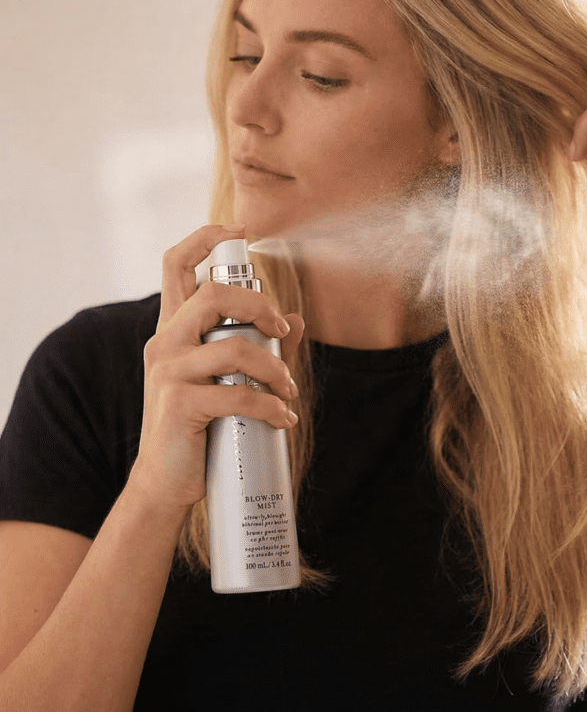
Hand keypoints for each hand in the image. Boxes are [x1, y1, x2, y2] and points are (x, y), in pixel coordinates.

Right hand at [131, 224, 303, 508]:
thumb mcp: (224, 378)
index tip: (240, 230)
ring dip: (276, 369)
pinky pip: (238, 394)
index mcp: (174, 328)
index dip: (205, 238)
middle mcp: (165, 341)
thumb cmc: (198, 424)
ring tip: (289, 391)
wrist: (167, 481)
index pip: (175, 264)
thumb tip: (295, 318)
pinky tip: (283, 419)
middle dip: (260, 306)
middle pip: (214, 293)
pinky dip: (271, 406)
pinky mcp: (179, 404)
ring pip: (235, 347)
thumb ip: (256, 345)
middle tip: (282, 333)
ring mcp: (168, 371)